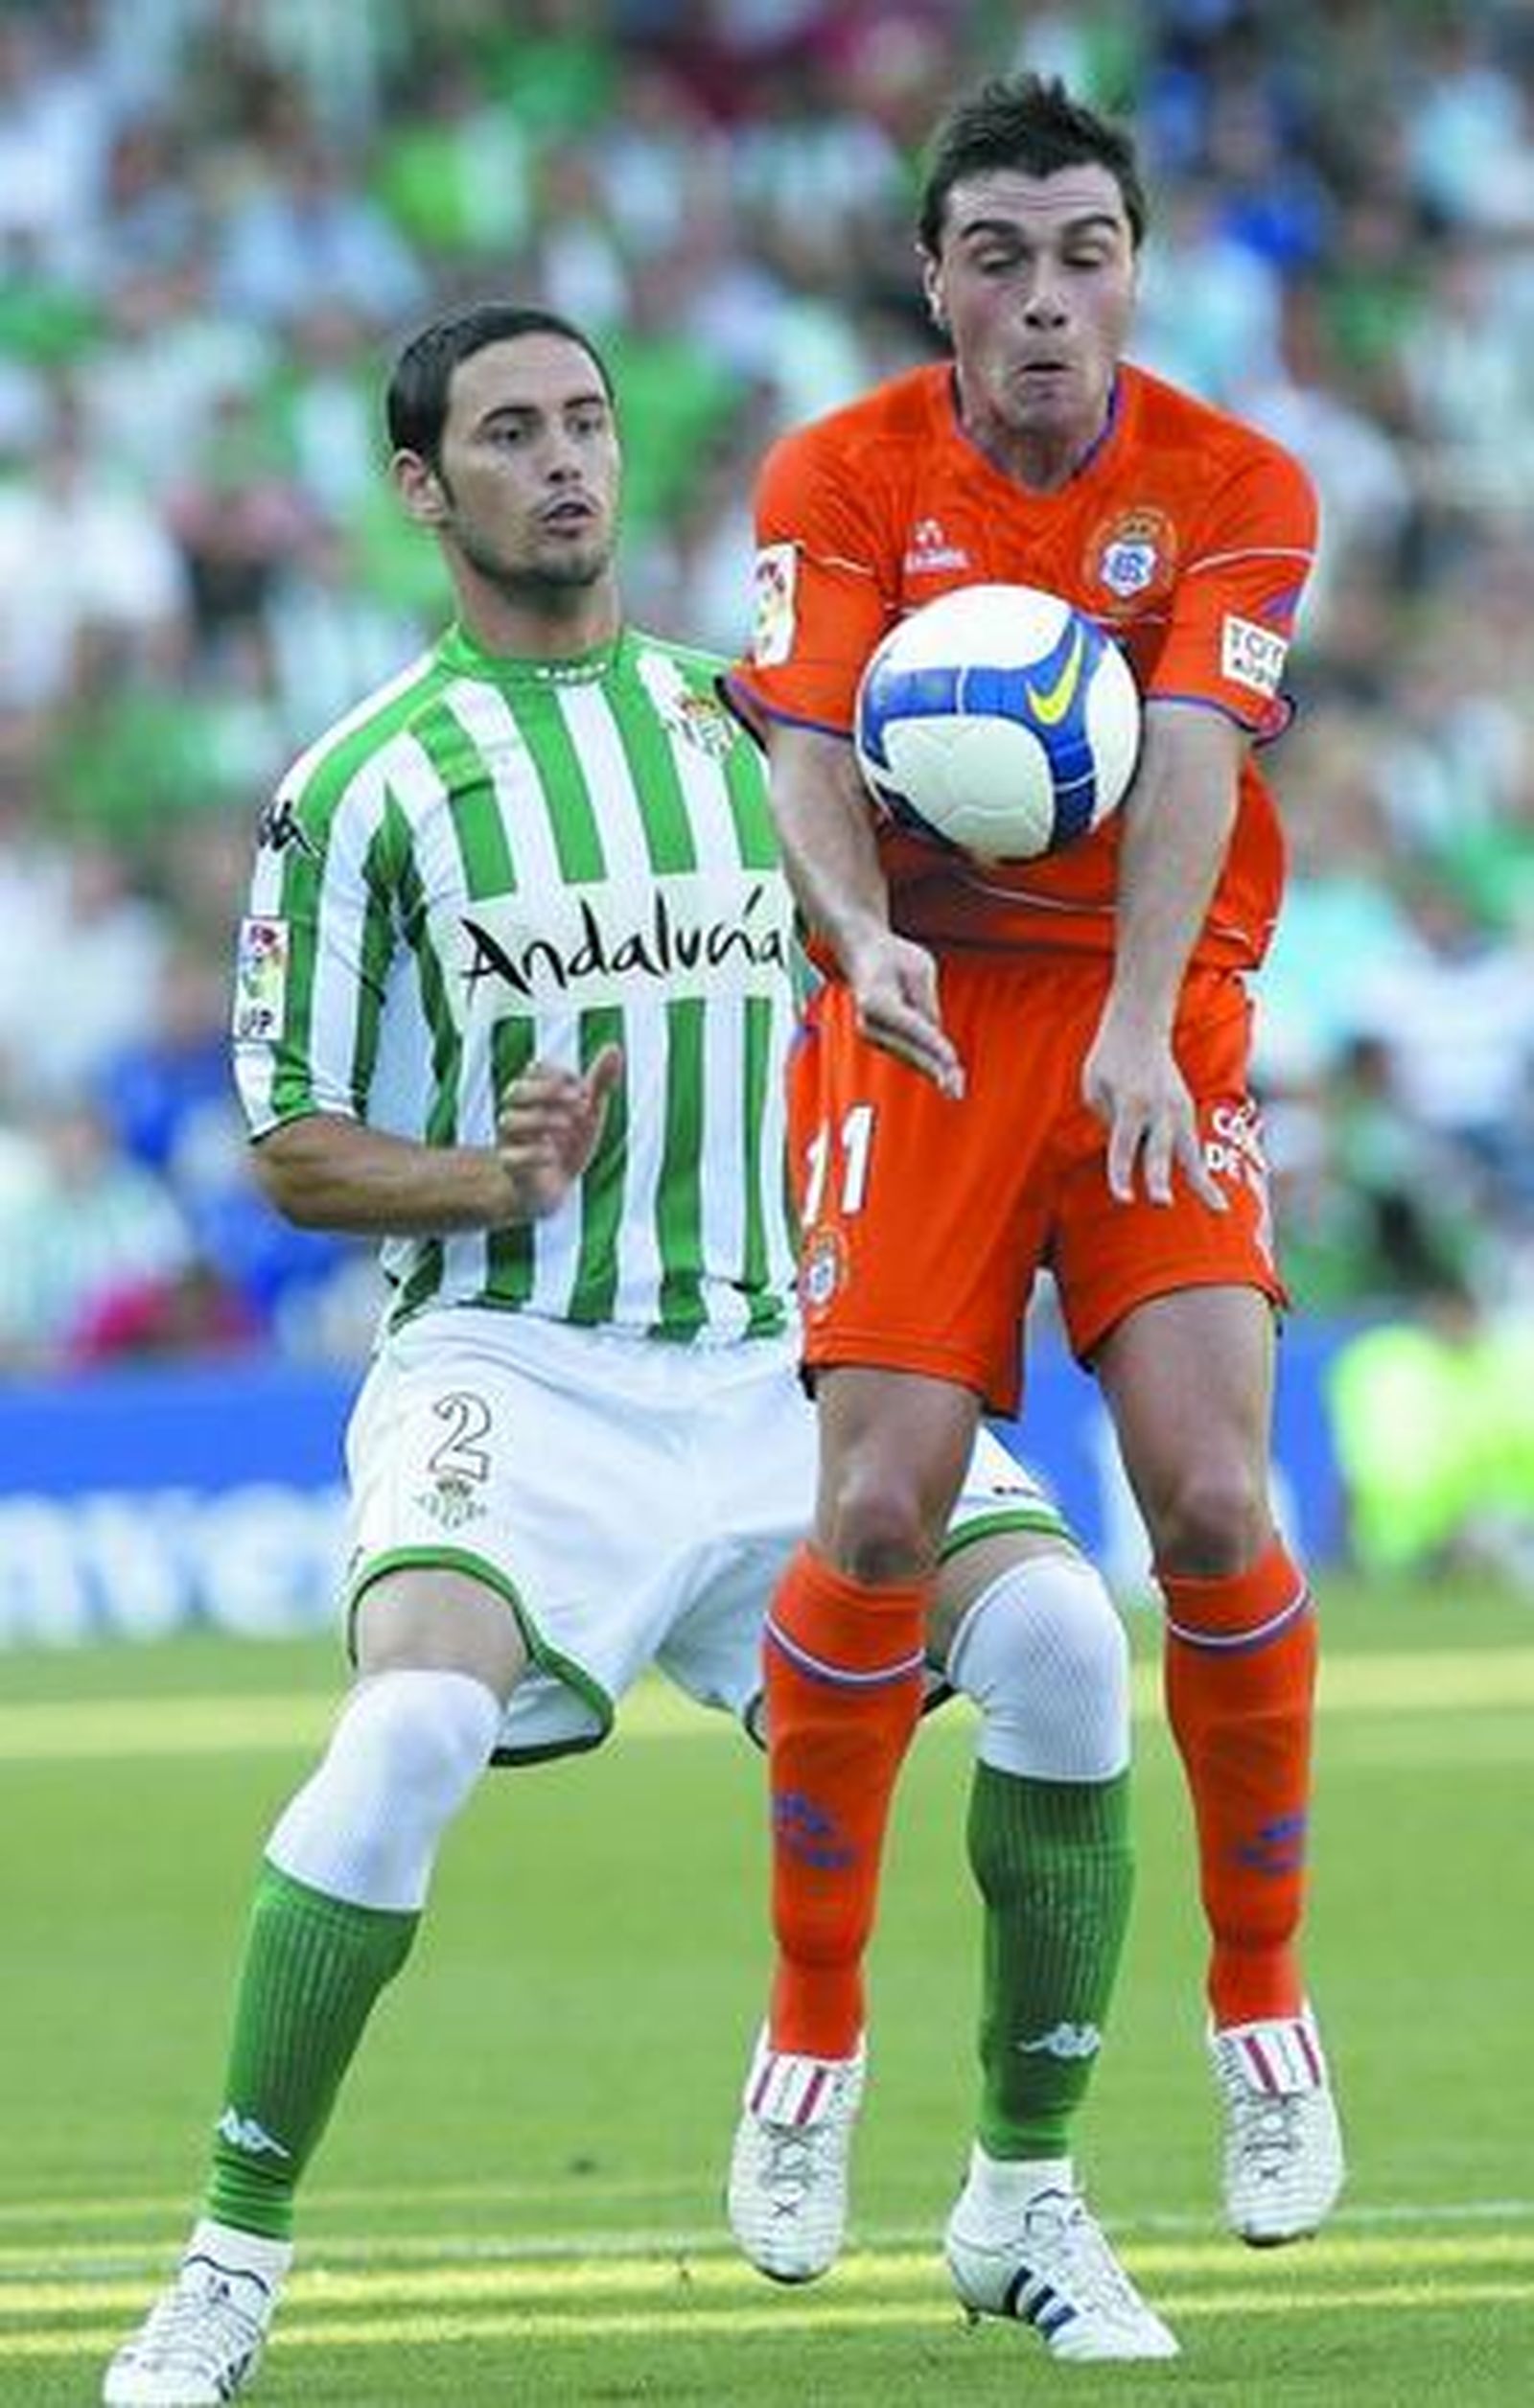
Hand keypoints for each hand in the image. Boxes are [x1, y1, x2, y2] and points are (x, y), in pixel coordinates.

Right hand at [494, 1043, 622, 1219]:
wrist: (551, 1190)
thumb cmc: (567, 1144)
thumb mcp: (588, 1112)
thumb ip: (599, 1082)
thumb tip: (614, 1047)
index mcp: (533, 1096)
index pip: (534, 1069)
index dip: (559, 1072)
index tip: (583, 1085)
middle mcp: (517, 1115)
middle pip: (515, 1091)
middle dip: (547, 1091)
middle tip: (581, 1099)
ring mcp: (511, 1142)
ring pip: (509, 1122)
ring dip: (541, 1118)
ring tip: (570, 1123)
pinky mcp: (513, 1169)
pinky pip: (512, 1158)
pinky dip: (533, 1153)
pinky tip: (553, 1154)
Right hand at [844, 928, 964, 1097]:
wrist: (863, 954)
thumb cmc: (893, 956)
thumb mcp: (920, 968)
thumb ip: (927, 1002)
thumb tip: (935, 1032)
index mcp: (876, 1000)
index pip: (913, 1027)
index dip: (935, 1045)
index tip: (953, 1061)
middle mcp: (869, 1021)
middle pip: (909, 1049)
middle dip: (935, 1067)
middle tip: (956, 1089)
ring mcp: (870, 1033)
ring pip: (908, 1056)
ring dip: (932, 1070)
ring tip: (956, 1088)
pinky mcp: (877, 1039)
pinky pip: (906, 1053)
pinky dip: (924, 1063)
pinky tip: (944, 1077)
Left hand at [1082, 1013, 1224, 1209]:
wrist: (1139, 1027)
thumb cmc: (1109, 1060)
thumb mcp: (1094, 1087)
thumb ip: (1107, 1121)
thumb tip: (1128, 1151)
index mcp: (1130, 1103)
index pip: (1122, 1147)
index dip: (1121, 1174)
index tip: (1125, 1199)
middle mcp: (1158, 1108)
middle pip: (1159, 1150)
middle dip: (1159, 1177)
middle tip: (1163, 1203)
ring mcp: (1177, 1109)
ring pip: (1189, 1153)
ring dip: (1202, 1183)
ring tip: (1220, 1211)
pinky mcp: (1186, 1111)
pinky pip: (1193, 1148)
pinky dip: (1202, 1173)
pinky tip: (1214, 1200)